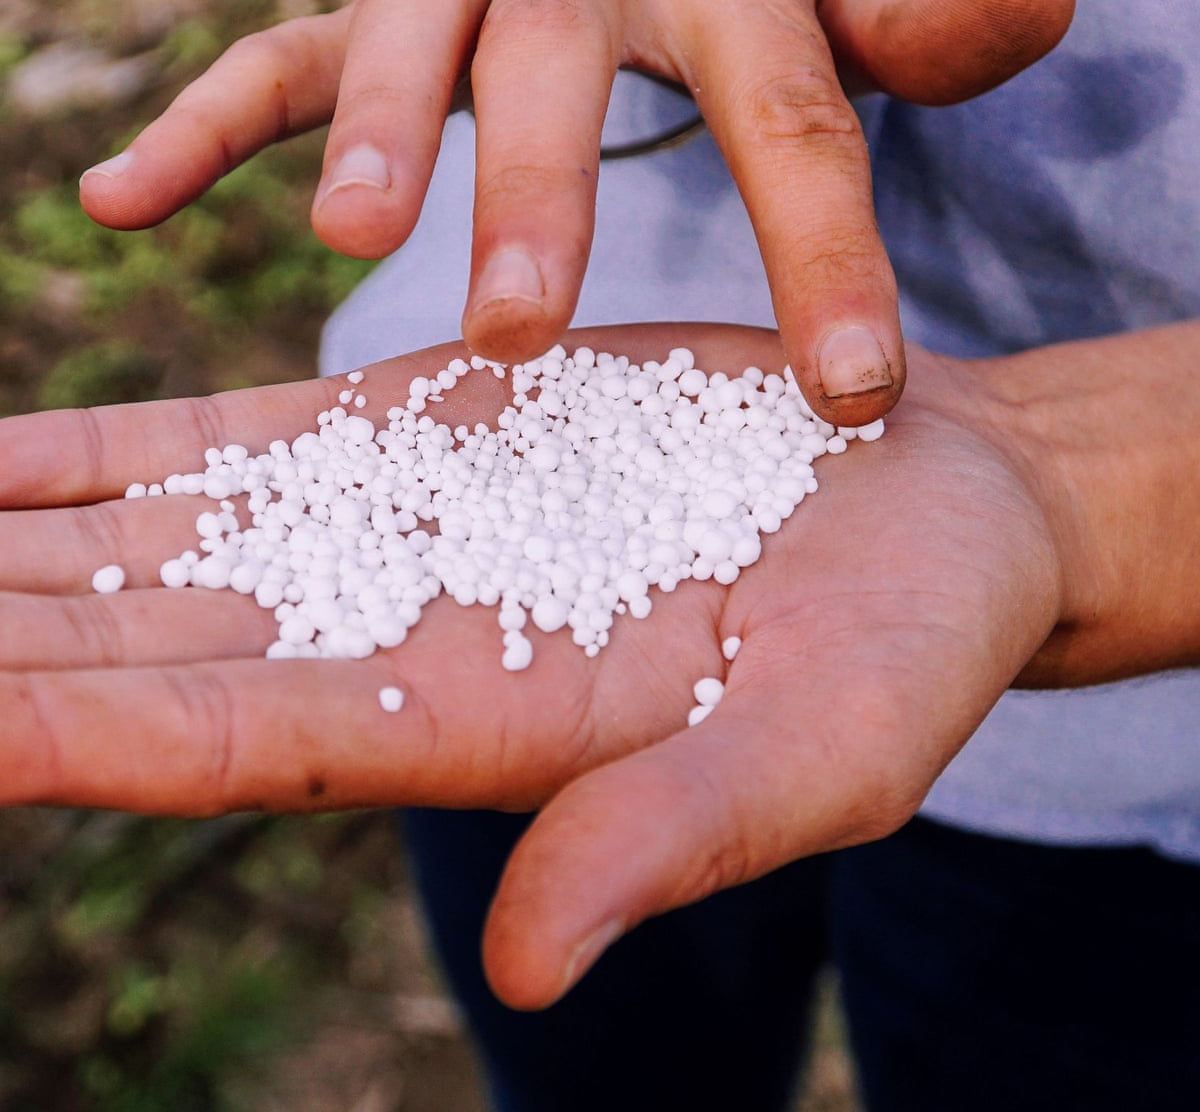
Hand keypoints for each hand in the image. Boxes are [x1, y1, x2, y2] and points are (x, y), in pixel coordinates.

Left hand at [2, 322, 1084, 1009]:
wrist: (924, 492)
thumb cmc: (908, 642)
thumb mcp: (825, 749)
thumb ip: (674, 837)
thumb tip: (527, 960)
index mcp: (487, 732)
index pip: (229, 753)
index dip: (65, 741)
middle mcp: (407, 639)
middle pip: (146, 660)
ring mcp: (400, 529)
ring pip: (153, 548)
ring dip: (10, 547)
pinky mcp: (426, 431)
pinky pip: (226, 444)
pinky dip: (101, 450)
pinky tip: (4, 456)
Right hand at [78, 0, 1073, 423]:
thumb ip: (922, 23)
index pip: (791, 124)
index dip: (826, 257)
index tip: (851, 397)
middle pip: (560, 72)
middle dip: (539, 198)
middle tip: (519, 337)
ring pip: (403, 40)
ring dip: (368, 138)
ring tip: (350, 243)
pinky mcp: (382, 9)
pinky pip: (278, 57)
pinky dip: (203, 126)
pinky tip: (118, 200)